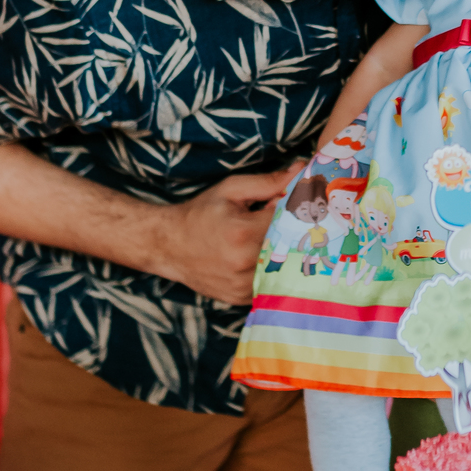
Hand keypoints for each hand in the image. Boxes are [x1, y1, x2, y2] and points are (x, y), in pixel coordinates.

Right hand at [156, 161, 304, 304]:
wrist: (169, 246)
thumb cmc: (201, 213)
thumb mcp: (231, 190)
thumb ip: (269, 182)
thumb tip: (301, 171)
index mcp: (243, 232)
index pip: (290, 219)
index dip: (296, 210)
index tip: (295, 204)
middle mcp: (245, 262)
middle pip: (289, 245)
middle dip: (291, 231)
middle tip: (286, 221)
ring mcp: (243, 285)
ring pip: (281, 266)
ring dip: (281, 251)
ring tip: (268, 238)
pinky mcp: (241, 298)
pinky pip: (268, 282)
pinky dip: (269, 269)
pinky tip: (259, 257)